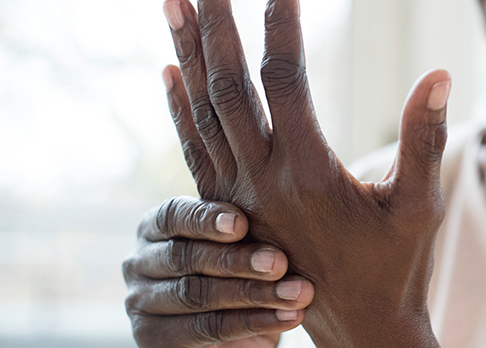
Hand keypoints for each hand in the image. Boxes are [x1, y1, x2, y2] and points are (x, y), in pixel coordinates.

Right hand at [123, 196, 314, 347]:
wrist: (233, 326)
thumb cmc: (241, 267)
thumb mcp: (240, 241)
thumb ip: (245, 226)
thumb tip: (284, 201)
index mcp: (155, 227)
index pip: (173, 215)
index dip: (207, 219)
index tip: (243, 224)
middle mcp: (140, 261)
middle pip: (185, 257)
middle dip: (237, 260)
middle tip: (280, 262)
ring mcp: (141, 301)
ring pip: (197, 295)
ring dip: (252, 293)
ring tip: (296, 293)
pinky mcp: (150, 337)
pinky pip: (206, 328)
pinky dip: (252, 322)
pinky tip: (287, 316)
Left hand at [159, 0, 450, 347]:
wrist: (357, 331)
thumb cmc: (396, 268)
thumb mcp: (420, 207)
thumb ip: (425, 139)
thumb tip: (438, 73)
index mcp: (309, 174)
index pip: (284, 80)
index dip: (281, 25)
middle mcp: (262, 181)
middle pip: (229, 87)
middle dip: (216, 25)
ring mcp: (239, 196)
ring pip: (203, 113)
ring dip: (187, 54)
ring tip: (174, 2)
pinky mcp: (230, 209)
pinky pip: (195, 150)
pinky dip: (180, 108)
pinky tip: (168, 72)